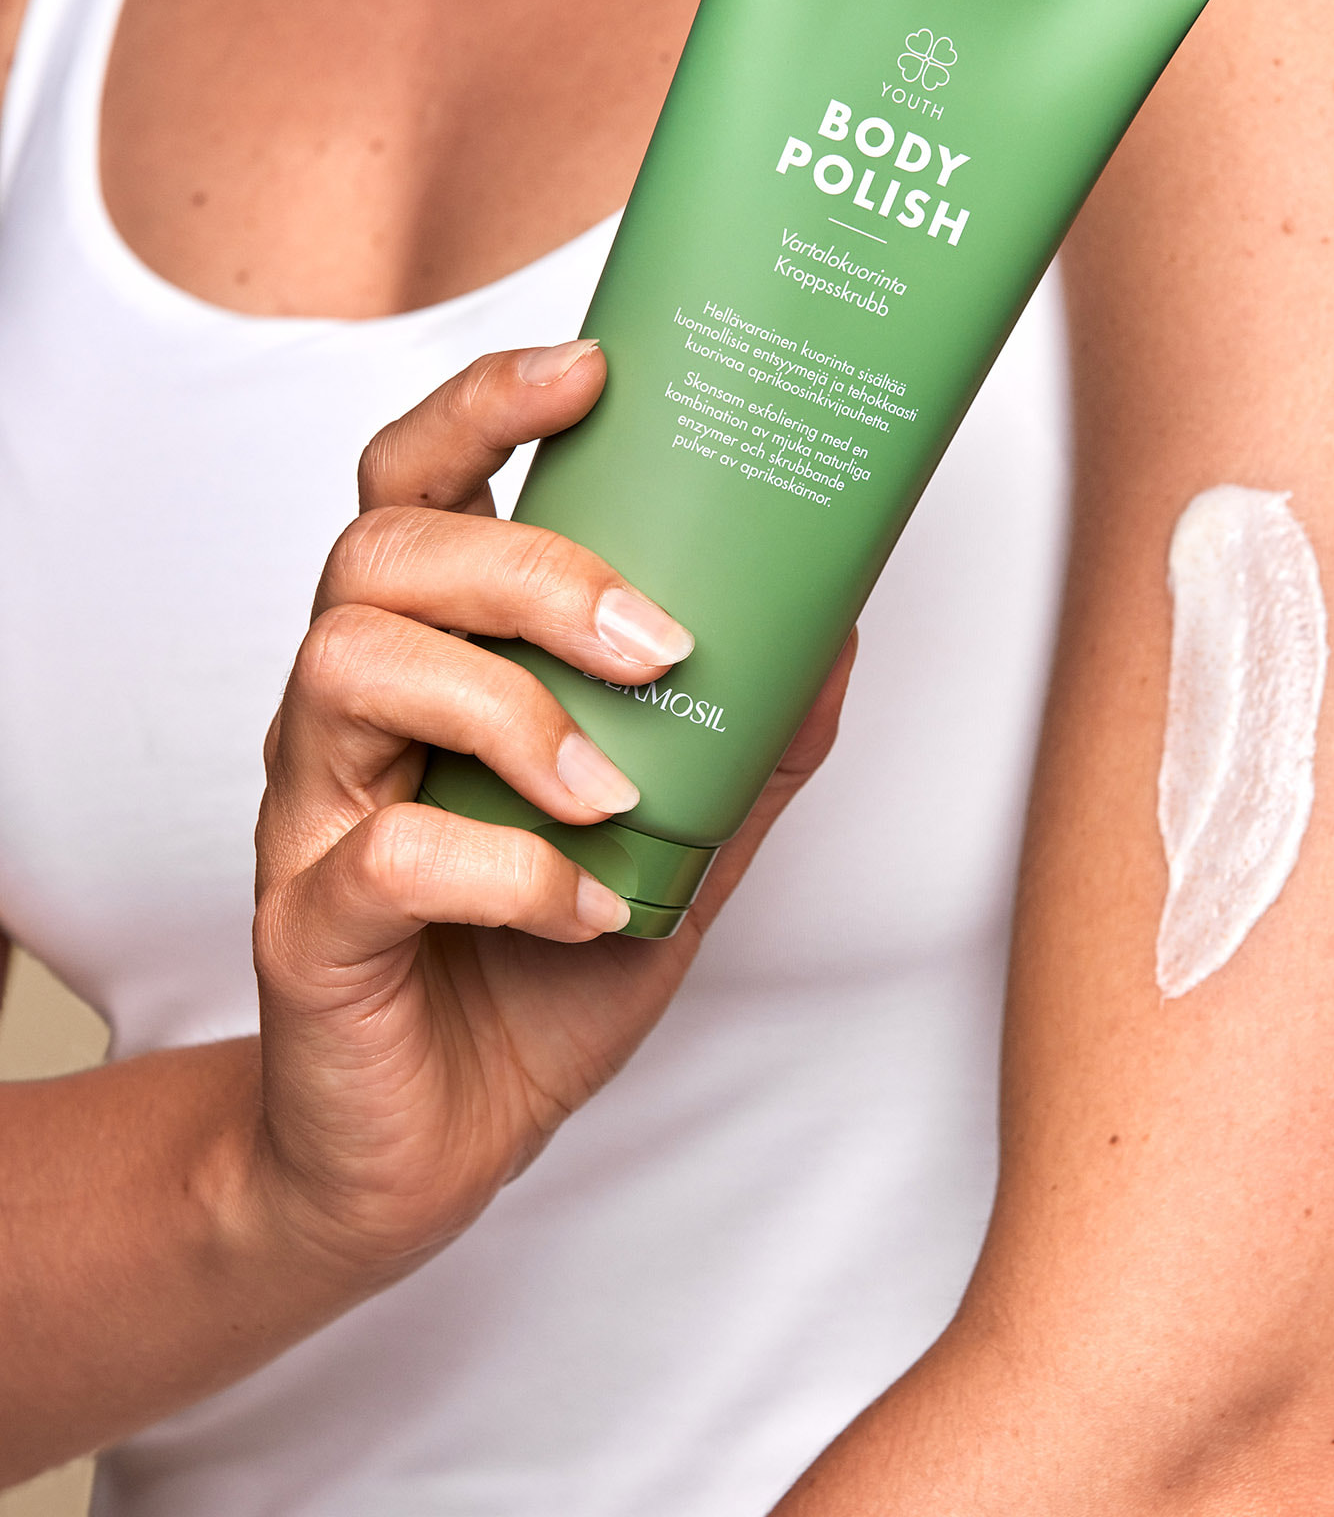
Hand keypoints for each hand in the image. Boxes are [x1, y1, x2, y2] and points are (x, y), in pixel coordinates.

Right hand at [251, 338, 850, 1285]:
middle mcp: (353, 711)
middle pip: (382, 549)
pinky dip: (510, 870)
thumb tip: (841, 620)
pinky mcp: (310, 922)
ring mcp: (316, 810)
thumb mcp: (675, 844)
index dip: (486, 405)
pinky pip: (386, 854)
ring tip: (614, 781)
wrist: (434, 1145)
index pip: (419, 482)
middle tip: (655, 635)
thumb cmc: (535, 973)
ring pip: (350, 664)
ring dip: (509, 704)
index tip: (595, 372)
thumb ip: (745, 740)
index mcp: (431, 658)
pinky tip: (586, 904)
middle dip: (530, 566)